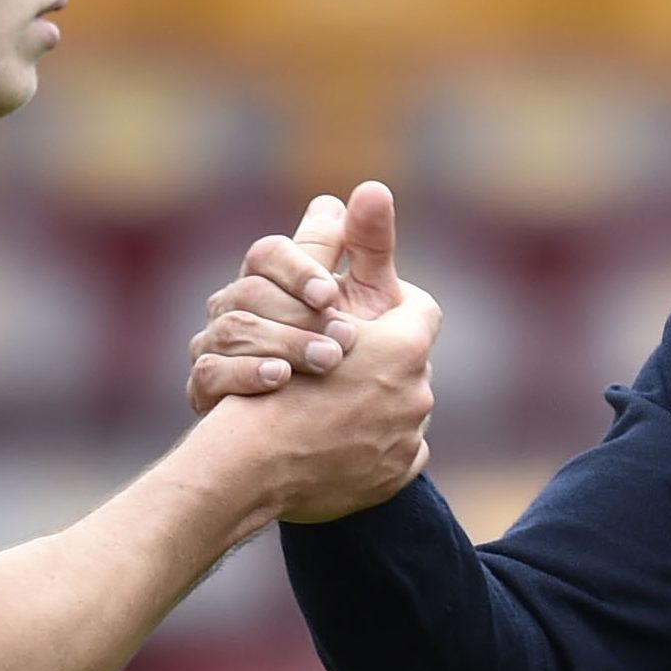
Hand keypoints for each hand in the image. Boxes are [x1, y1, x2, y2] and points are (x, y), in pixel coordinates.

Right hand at [187, 182, 403, 413]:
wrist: (318, 427)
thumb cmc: (346, 352)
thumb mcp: (365, 299)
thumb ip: (367, 247)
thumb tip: (373, 188)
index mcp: (268, 276)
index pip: (268, 254)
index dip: (299, 268)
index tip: (331, 293)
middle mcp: (233, 304)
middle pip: (251, 292)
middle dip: (302, 315)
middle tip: (348, 339)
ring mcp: (214, 345)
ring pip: (233, 330)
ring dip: (286, 344)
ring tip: (328, 362)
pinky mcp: (204, 389)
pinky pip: (210, 374)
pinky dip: (247, 374)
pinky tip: (281, 380)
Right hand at [197, 184, 436, 521]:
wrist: (251, 469)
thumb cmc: (276, 374)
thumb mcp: (310, 297)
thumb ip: (346, 247)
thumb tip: (372, 189)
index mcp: (406, 348)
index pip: (418, 308)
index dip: (387, 306)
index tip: (356, 313)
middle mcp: (417, 395)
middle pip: (405, 361)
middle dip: (375, 356)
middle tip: (336, 359)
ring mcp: (407, 443)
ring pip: (398, 410)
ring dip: (370, 402)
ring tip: (329, 404)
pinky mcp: (392, 480)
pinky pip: (390, 455)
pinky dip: (366, 446)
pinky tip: (332, 441)